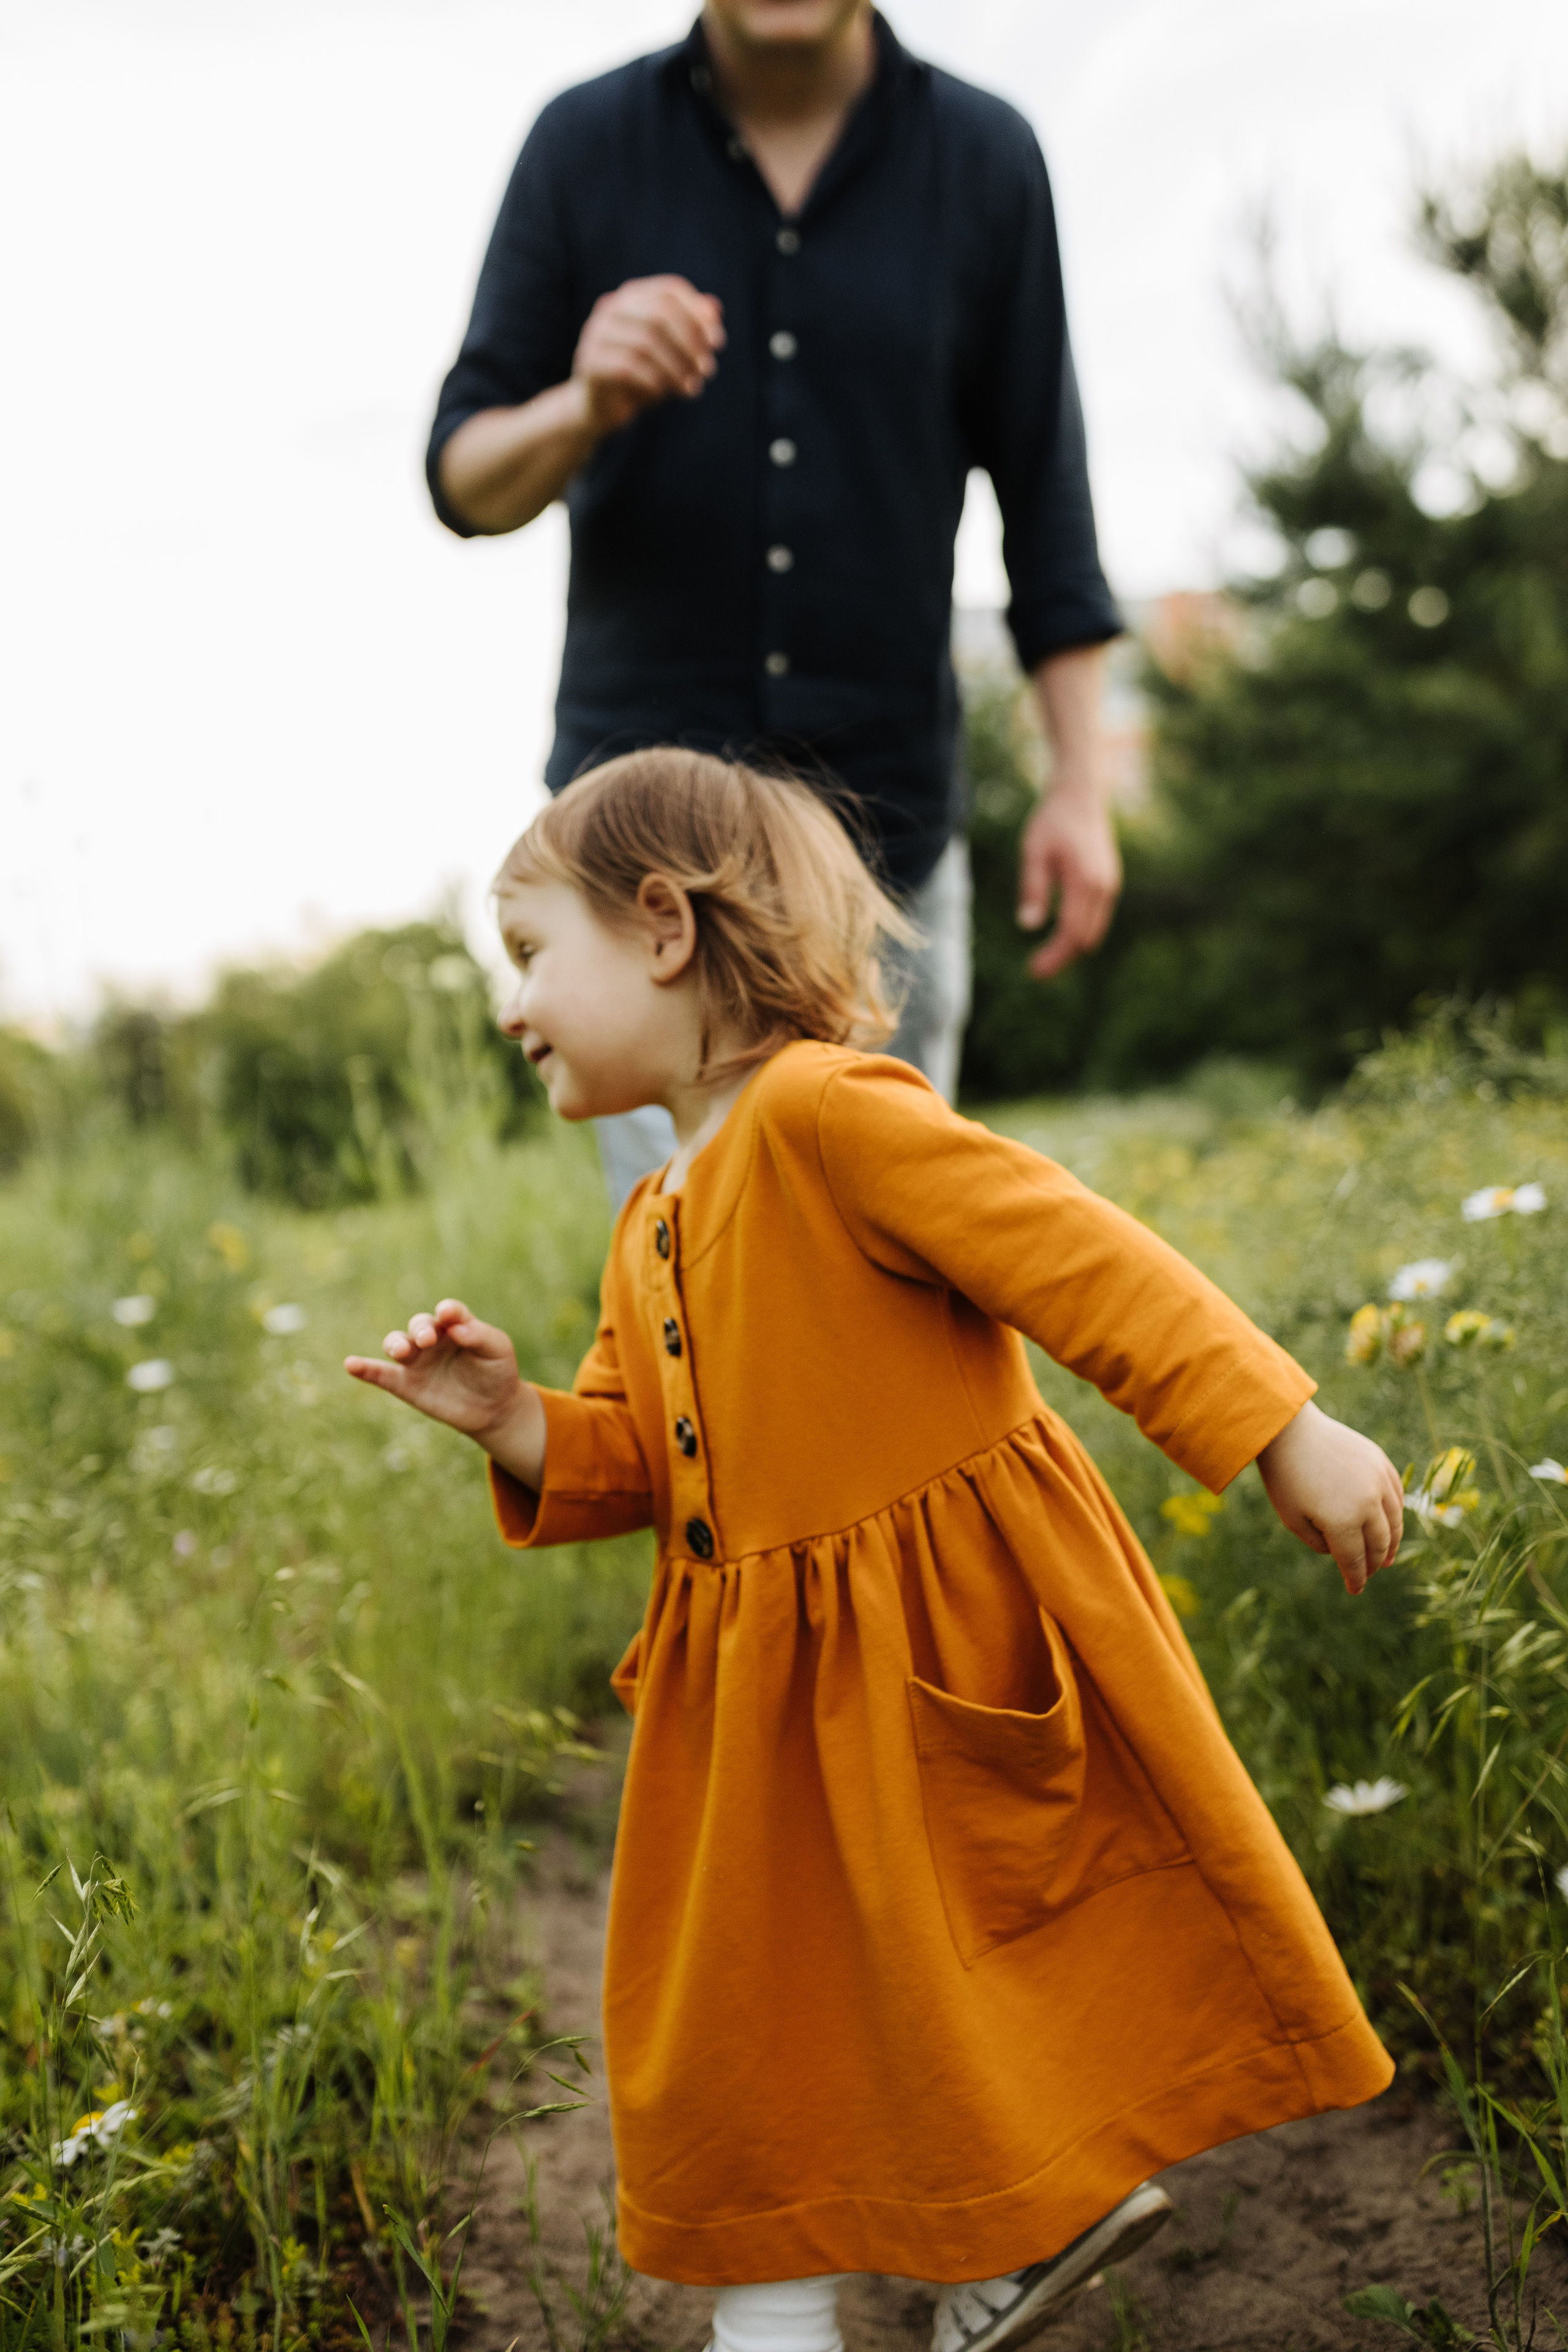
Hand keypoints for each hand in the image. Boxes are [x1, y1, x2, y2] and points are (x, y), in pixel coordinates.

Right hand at [344, 1299, 545, 1486]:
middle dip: (420, 1329)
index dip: (448, 1311)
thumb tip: (456, 1328)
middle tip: (427, 1340)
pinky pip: (381, 1375)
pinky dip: (365, 1369)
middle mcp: (433, 1338)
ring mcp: (417, 1361)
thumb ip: (480, 1336)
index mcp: (456, 1325)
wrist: (493, 1408)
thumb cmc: (496, 1371)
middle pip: (418, 1325)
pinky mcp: (406, 1384)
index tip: (448, 1315)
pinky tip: (351, 1364)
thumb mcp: (497, 1350)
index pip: (449, 1312)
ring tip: (401, 1351)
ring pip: (397, 1344)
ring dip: (396, 1344)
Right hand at [572, 274, 725, 436]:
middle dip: (690, 344)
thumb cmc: (642, 376)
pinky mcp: (589, 362)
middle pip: (660, 314)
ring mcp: (596, 333)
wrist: (602, 408)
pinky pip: (628, 368)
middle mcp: (611, 307)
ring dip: (676, 368)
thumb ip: (691, 329)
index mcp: (631, 297)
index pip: (669, 291)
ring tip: (692, 389)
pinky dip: (653, 382)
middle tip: (707, 371)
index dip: (697, 314)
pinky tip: (664, 395)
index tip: (717, 343)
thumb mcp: (672, 352)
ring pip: (645, 343)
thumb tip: (715, 309)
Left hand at [1016, 781, 1122, 980]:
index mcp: (1085, 881)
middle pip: (1085, 938)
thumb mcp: (1033, 852)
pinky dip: (1079, 932)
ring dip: (1071, 946)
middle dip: (1062, 957)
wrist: (1081, 794)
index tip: (1034, 971)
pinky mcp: (1108, 882)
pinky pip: (1096, 918)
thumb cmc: (1053, 819)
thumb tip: (1028, 926)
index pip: (1072, 933)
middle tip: (1036, 970)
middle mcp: (1104, 887)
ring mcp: (1109, 885)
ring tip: (1045, 957)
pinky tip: (1060, 935)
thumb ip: (1033, 889)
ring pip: (1093, 931)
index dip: (1055, 956)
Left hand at [1255, 1401, 1405, 1595]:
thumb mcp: (1293, 1519)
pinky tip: (1389, 1524)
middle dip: (1374, 1563)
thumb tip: (1341, 1554)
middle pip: (1378, 1544)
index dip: (1356, 1579)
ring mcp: (1378, 1480)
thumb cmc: (1284, 1477)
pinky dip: (1395, 1514)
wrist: (1289, 1430)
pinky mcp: (1381, 1463)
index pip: (1354, 1561)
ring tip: (1387, 1556)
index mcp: (1342, 1521)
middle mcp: (1367, 1503)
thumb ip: (1319, 1544)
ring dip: (1391, 1542)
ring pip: (1394, 1521)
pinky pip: (1396, 1496)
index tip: (1355, 1589)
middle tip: (1370, 1573)